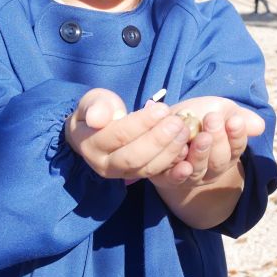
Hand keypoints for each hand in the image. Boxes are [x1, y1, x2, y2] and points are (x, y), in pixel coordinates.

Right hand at [64, 88, 191, 180]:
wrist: (97, 130)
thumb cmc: (99, 110)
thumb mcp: (93, 101)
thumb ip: (96, 106)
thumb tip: (97, 119)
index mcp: (90, 145)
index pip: (119, 135)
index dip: (142, 123)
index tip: (162, 109)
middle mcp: (104, 165)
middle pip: (134, 157)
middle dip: (159, 140)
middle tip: (178, 123)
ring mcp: (121, 174)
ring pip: (148, 168)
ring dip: (169, 151)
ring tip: (184, 131)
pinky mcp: (137, 176)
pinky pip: (157, 174)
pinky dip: (173, 163)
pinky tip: (186, 149)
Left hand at [150, 96, 265, 187]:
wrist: (167, 121)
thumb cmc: (198, 115)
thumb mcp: (221, 110)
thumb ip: (239, 116)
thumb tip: (259, 126)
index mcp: (228, 153)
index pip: (237, 147)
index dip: (237, 135)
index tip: (235, 120)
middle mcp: (212, 169)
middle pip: (220, 161)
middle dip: (218, 139)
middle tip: (213, 119)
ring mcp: (191, 176)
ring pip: (199, 170)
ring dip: (200, 154)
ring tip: (200, 136)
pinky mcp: (168, 179)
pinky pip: (174, 179)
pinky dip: (178, 173)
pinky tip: (181, 158)